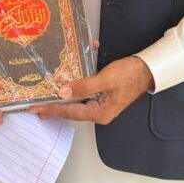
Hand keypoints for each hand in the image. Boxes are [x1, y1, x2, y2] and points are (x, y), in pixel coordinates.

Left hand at [31, 55, 153, 123]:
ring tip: (46, 97)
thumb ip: (83, 86)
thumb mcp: (105, 79)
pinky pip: (85, 92)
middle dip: (53, 106)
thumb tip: (63, 92)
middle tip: (36, 105)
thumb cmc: (130, 75)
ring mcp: (101, 104)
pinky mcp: (102, 95)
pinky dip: (76, 85)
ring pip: (76, 101)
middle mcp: (99, 112)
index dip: (51, 109)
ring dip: (63, 95)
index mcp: (99, 113)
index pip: (69, 112)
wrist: (147, 69)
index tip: (35, 108)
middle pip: (71, 110)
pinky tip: (68, 80)